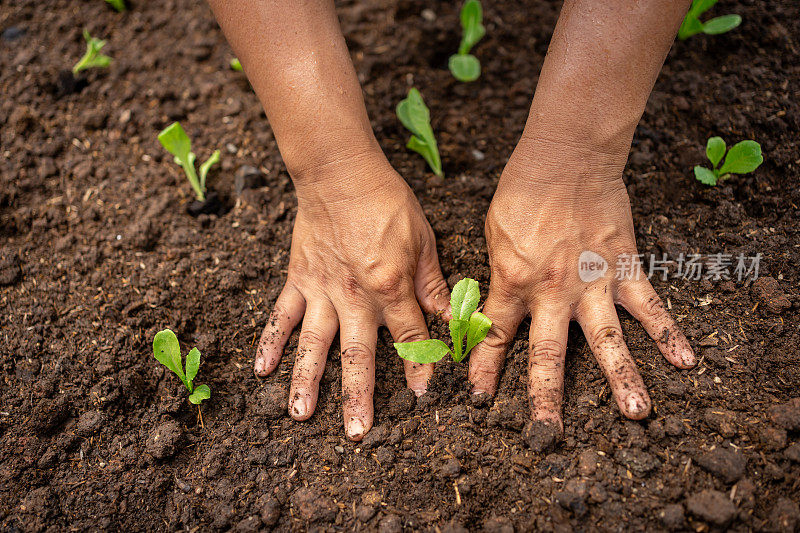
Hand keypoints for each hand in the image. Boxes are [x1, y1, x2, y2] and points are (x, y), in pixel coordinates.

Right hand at [255, 152, 449, 440]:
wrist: (340, 172)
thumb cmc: (387, 202)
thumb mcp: (423, 241)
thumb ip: (433, 285)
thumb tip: (454, 318)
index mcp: (390, 286)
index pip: (409, 337)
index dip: (418, 367)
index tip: (422, 396)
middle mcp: (354, 295)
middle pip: (358, 353)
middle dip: (358, 395)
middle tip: (357, 433)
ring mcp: (322, 290)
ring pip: (314, 343)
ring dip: (306, 381)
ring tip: (300, 416)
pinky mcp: (298, 279)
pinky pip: (282, 315)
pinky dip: (270, 341)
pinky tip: (261, 371)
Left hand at [469, 139, 695, 429]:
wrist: (566, 156)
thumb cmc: (522, 192)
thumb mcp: (493, 235)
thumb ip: (497, 275)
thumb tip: (489, 307)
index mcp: (513, 281)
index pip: (495, 336)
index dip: (484, 368)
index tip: (478, 399)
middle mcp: (551, 291)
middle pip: (547, 354)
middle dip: (545, 397)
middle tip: (547, 434)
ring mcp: (591, 282)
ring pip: (606, 339)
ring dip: (621, 377)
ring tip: (635, 413)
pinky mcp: (623, 267)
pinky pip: (648, 305)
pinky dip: (668, 331)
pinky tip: (685, 360)